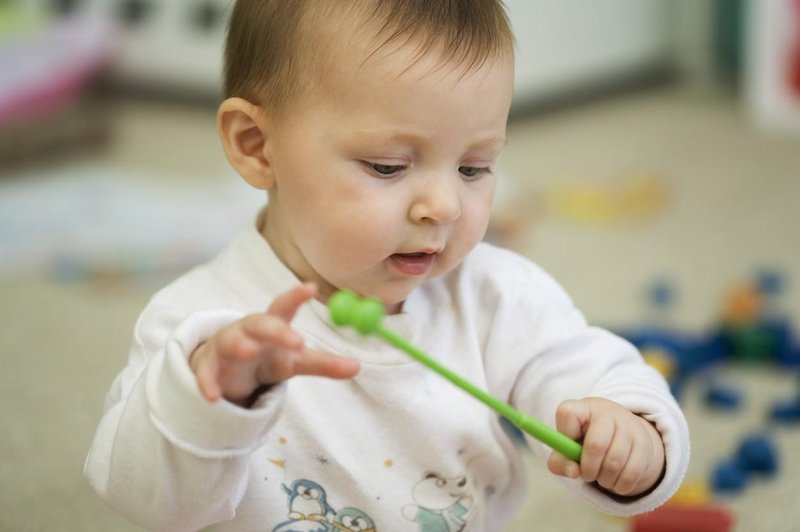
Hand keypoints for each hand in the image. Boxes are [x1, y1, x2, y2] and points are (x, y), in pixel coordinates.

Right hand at [189, 282, 359, 405]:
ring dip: (239, 345)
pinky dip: (208, 383)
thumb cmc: (267, 356)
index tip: (311, 287)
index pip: (284, 307)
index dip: (296, 297)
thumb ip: (324, 363)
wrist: (228, 368)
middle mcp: (248, 331)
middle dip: (275, 329)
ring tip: (249, 350)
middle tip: (296, 339)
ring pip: (231, 342)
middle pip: (260, 324)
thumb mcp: (295, 361)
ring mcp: (227, 347)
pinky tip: (213, 397)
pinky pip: (207, 374)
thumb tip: (358, 367)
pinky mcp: (210, 368)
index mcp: (272, 324)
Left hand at [547, 397, 665, 496]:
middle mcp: (607, 412)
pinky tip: (615, 481)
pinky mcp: (645, 443)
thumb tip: (574, 472)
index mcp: (582, 408)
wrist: (623, 434)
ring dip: (605, 480)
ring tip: (601, 477)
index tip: (566, 450)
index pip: (568, 413)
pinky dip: (620, 485)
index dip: (564, 436)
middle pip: (596, 444)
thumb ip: (560, 462)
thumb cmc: (586, 441)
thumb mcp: (569, 447)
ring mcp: (628, 425)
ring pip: (615, 463)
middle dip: (589, 469)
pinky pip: (632, 473)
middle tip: (587, 475)